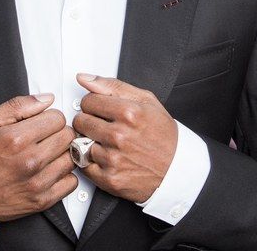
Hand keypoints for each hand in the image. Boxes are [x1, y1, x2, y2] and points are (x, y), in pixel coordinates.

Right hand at [0, 94, 76, 223]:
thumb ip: (18, 105)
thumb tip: (46, 99)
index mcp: (17, 138)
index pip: (57, 117)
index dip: (49, 117)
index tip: (41, 122)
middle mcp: (30, 161)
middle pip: (67, 136)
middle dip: (57, 132)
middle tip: (44, 136)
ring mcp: (37, 183)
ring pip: (71, 157)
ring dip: (61, 153)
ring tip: (45, 153)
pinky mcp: (41, 201)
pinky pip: (71, 182)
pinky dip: (64, 175)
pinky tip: (49, 170)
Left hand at [72, 74, 177, 202]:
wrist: (177, 169)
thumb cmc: (162, 134)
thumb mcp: (145, 100)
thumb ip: (111, 86)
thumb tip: (84, 78)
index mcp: (128, 113)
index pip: (87, 100)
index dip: (93, 104)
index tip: (101, 109)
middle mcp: (119, 136)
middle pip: (80, 121)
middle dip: (89, 121)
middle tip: (104, 126)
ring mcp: (114, 159)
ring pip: (80, 143)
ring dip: (90, 142)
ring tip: (107, 142)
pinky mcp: (110, 179)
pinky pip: (83, 165)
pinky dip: (91, 161)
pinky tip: (106, 157)